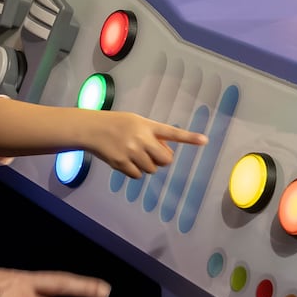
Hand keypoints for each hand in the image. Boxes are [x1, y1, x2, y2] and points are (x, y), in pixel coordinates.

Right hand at [90, 112, 206, 176]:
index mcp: (147, 125)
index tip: (205, 140)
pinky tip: (125, 161)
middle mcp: (141, 138)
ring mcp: (132, 152)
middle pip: (165, 160)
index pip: (172, 132)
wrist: (91, 129)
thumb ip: (152, 135)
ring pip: (151, 169)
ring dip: (146, 165)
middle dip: (162, 160)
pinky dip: (134, 171)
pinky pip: (137, 175)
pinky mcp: (121, 163)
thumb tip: (165, 154)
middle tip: (152, 154)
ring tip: (133, 154)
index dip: (189, 138)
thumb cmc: (116, 124)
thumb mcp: (136, 122)